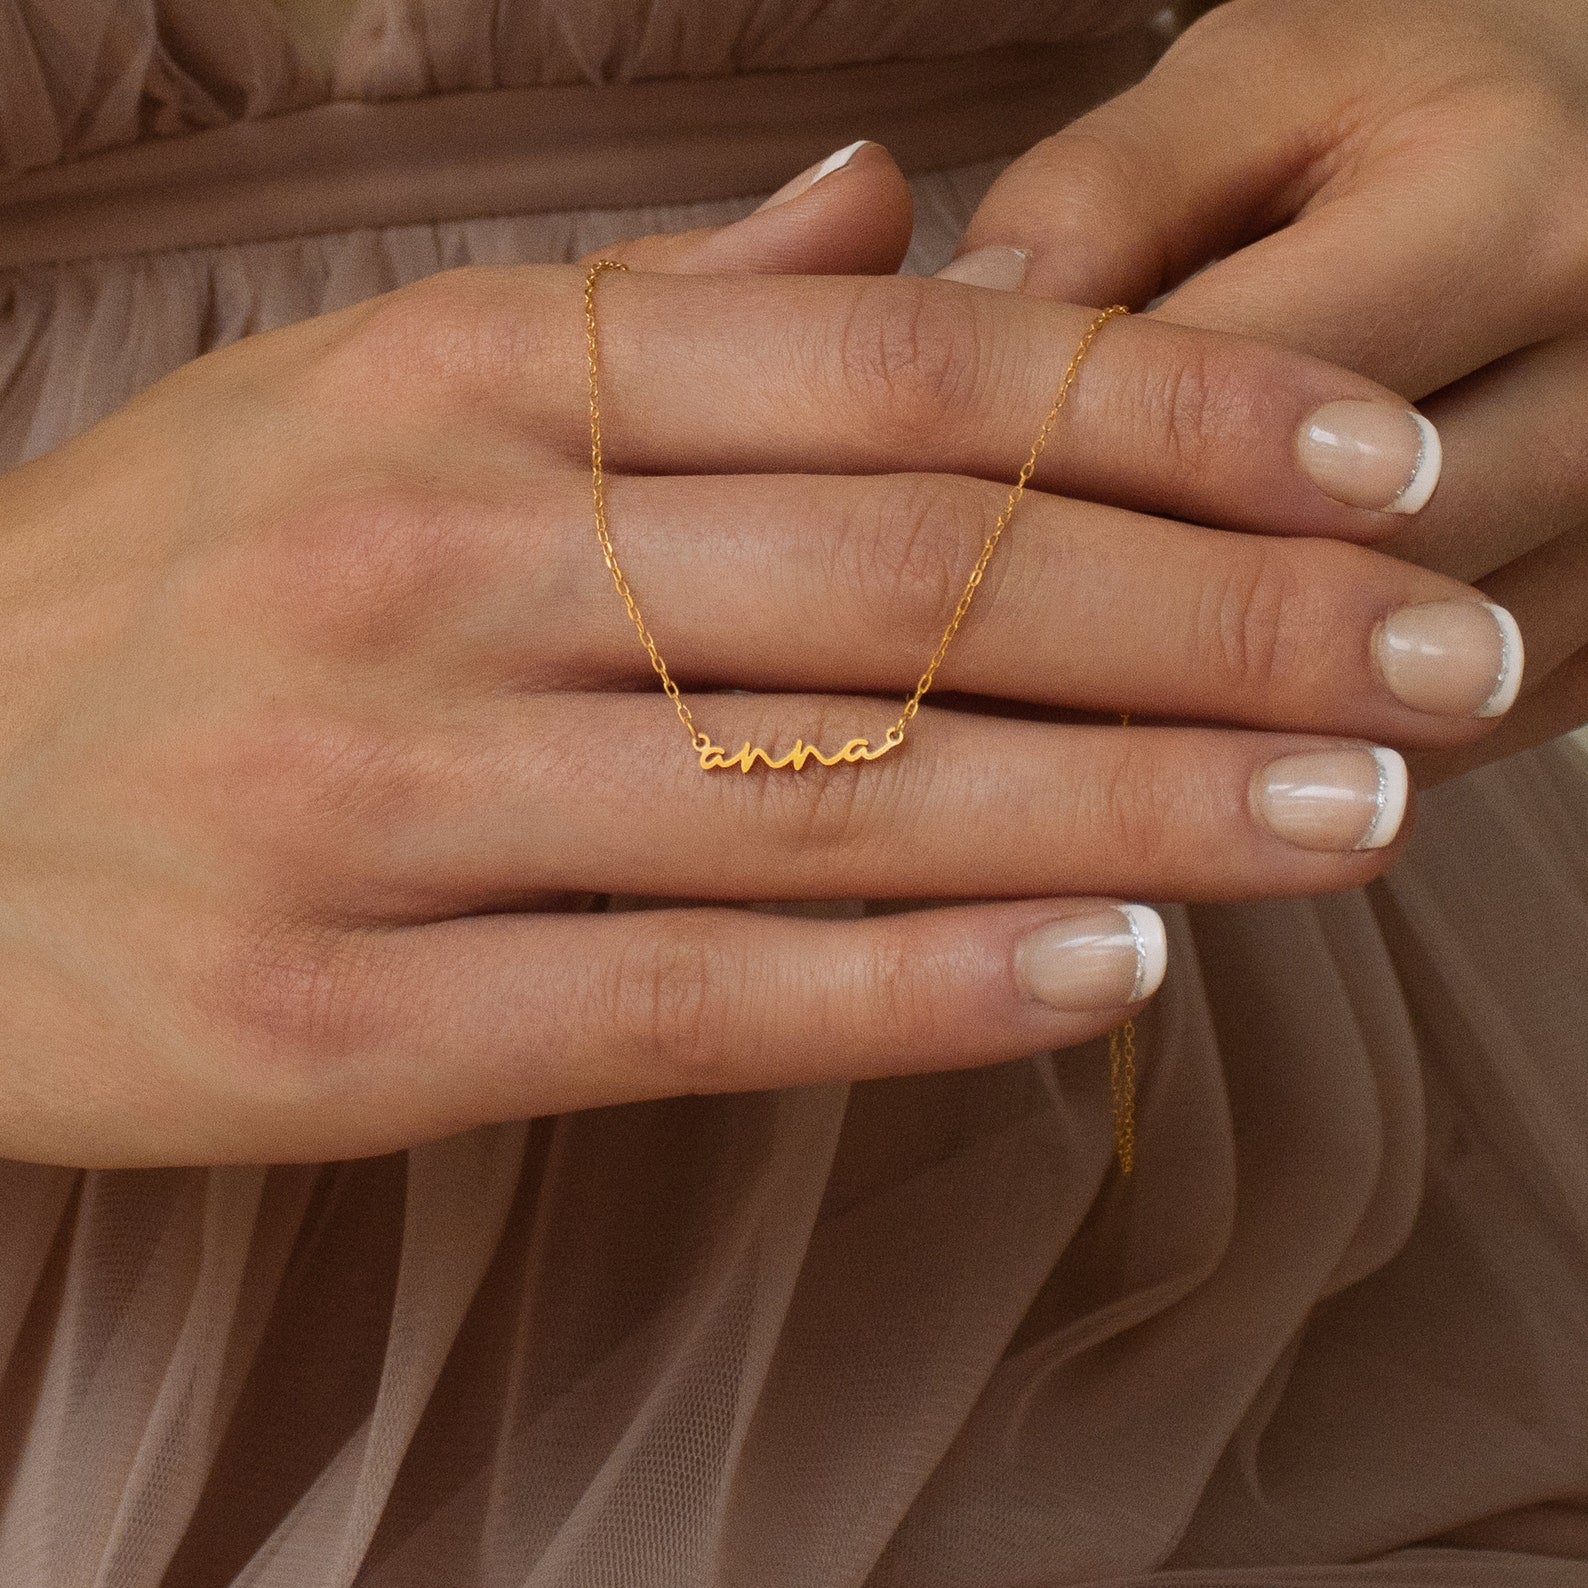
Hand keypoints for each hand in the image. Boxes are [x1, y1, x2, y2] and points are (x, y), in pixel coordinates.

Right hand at [0, 176, 1514, 1164]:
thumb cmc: (170, 596)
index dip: (1177, 415)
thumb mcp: (372, 394)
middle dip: (1230, 618)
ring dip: (1139, 803)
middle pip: (921, 579)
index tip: (1379, 469)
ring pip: (835, 791)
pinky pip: (687, 992)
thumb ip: (647, 320)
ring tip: (1363, 811)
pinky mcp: (345, 1018)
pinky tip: (1117, 969)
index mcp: (471, 384)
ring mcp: (387, 797)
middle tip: (1452, 657)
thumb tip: (889, 215)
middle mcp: (439, 564)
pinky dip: (920, 987)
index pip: (905, 372)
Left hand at [945, 0, 1587, 779]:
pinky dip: (1302, 758)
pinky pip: (1450, 740)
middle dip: (1124, 631)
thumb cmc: (1408, 111)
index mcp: (1506, 206)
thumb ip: (1108, 191)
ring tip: (1034, 750)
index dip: (1061, 483)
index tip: (908, 547)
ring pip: (1388, 688)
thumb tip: (957, 316)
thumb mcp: (1264, 80)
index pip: (1241, 395)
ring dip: (1207, 729)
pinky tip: (1176, 761)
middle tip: (950, 688)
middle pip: (1323, 570)